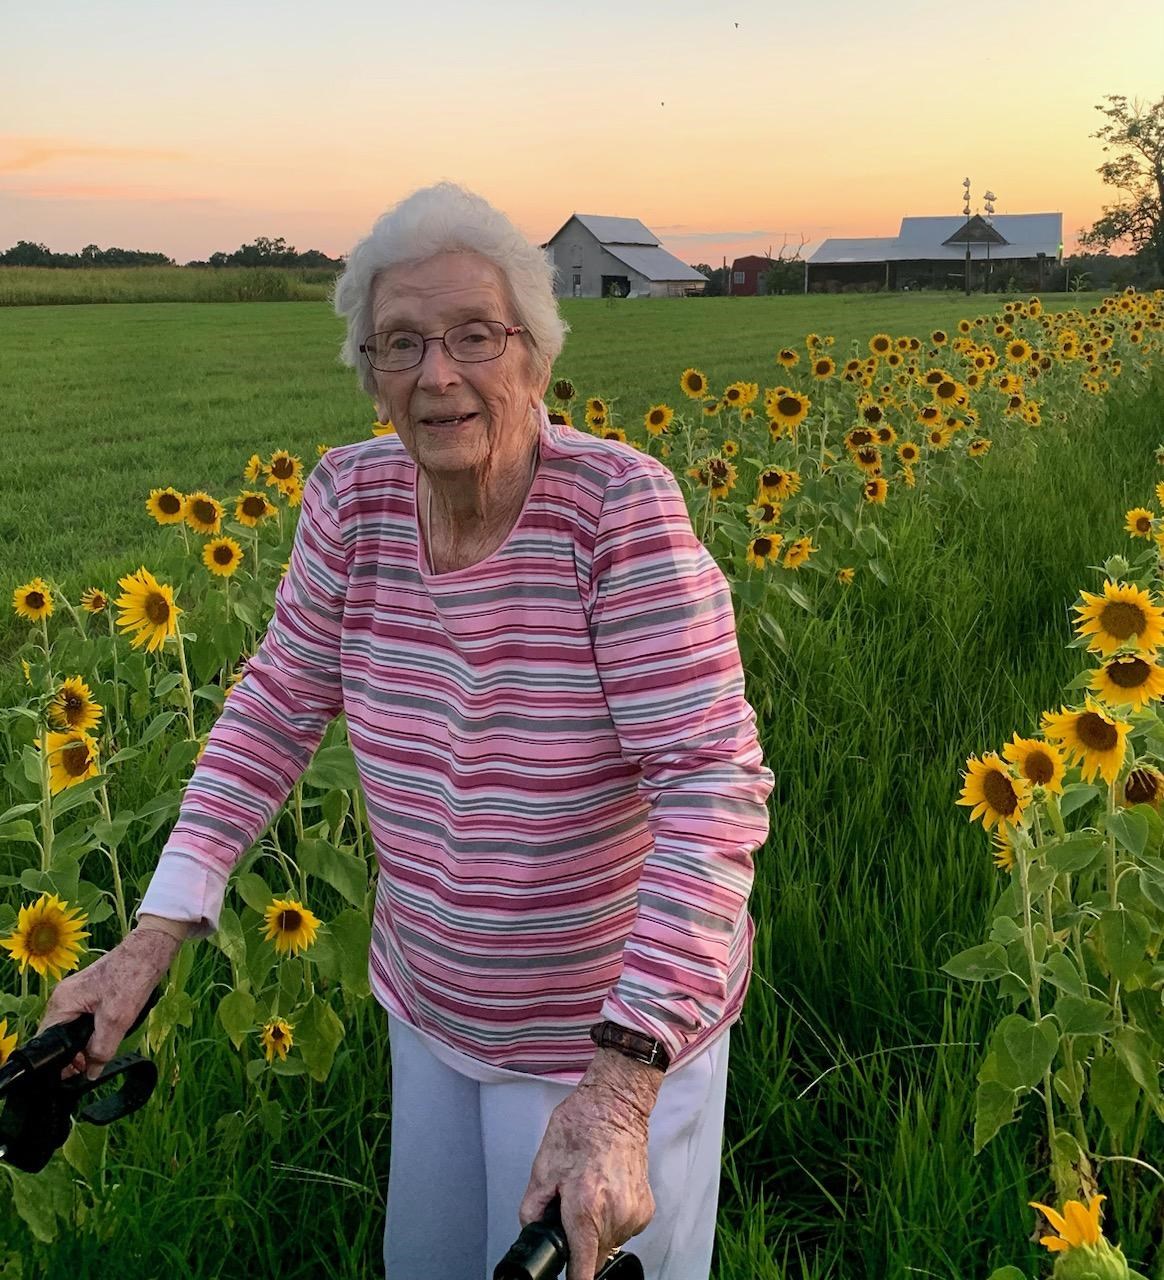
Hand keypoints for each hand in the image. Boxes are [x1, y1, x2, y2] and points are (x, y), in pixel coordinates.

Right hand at [37, 928, 181, 1080]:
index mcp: (62, 1003)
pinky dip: (96, 1030)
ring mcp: (76, 995)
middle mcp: (63, 998)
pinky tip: (111, 1031)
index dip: (60, 1061)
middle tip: (94, 1062)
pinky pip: (85, 1020)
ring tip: (105, 1047)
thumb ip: (100, 1050)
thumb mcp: (116, 1021)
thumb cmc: (132, 977)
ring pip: (74, 1030)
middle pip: (60, 1038)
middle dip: (76, 1053)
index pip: (47, 1042)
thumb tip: (89, 1073)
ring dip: (88, 1042)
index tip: (78, 1070)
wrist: (150, 951)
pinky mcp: (90, 994)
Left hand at [519, 1052, 660, 1279]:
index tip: (567, 1277)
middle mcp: (615, 1215)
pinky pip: (623, 1229)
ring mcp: (633, 1213)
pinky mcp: (646, 1208)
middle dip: (578, 1241)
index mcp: (586, 1208)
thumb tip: (531, 1232)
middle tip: (571, 1207)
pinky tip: (606, 1191)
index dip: (572, 1278)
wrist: (616, 1106)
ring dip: (596, 1230)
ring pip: (609, 1244)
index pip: (582, 1271)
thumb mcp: (543, 1167)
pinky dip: (612, 1218)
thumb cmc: (581, 1127)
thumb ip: (533, 1209)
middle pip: (593, 1256)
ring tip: (591, 1192)